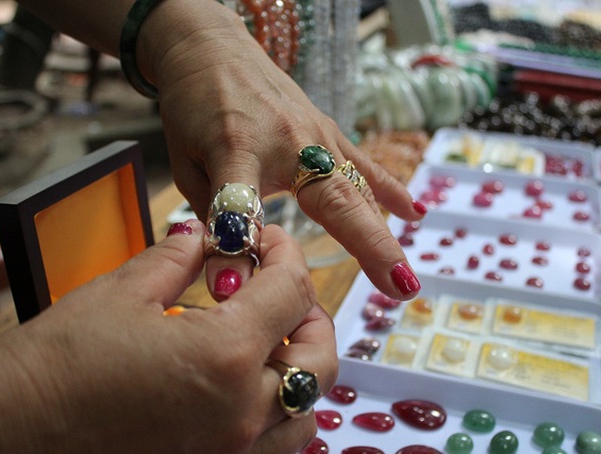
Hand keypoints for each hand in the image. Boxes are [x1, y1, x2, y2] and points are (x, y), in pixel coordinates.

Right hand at [0, 221, 336, 452]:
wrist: (8, 436)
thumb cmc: (56, 366)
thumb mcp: (121, 292)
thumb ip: (178, 257)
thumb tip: (205, 235)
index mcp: (226, 354)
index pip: (292, 290)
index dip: (286, 253)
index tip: (269, 241)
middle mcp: (243, 411)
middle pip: (319, 357)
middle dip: (308, 312)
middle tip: (280, 288)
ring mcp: (233, 452)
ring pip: (305, 410)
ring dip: (300, 366)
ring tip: (271, 339)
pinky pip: (275, 445)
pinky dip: (280, 412)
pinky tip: (250, 389)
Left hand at [138, 0, 423, 301]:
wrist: (211, 47)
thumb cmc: (193, 108)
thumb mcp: (184, 162)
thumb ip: (212, 216)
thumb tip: (229, 280)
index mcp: (235, 148)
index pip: (238, 207)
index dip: (236, 249)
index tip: (233, 290)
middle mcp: (287, 142)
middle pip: (334, 200)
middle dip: (368, 246)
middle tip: (397, 288)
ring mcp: (316, 135)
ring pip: (358, 189)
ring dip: (383, 233)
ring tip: (404, 276)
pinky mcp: (327, 130)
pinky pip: (363, 165)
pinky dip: (389, 190)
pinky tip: (416, 213)